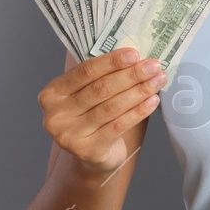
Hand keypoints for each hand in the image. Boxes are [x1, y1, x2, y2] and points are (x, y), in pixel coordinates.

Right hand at [36, 47, 164, 175]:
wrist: (91, 155)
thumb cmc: (92, 115)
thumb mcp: (88, 93)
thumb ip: (103, 76)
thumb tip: (136, 58)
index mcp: (52, 93)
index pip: (85, 71)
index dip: (111, 62)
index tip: (135, 54)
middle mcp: (56, 115)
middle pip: (100, 89)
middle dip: (131, 75)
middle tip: (153, 66)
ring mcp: (70, 135)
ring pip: (112, 107)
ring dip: (139, 91)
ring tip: (157, 81)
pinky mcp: (88, 151)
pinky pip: (119, 126)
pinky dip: (138, 111)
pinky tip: (152, 101)